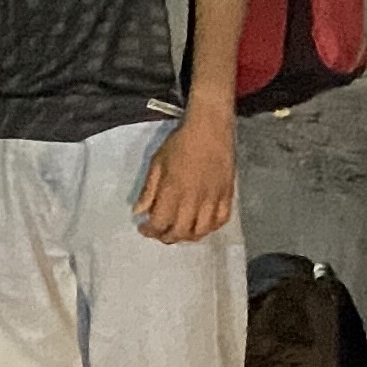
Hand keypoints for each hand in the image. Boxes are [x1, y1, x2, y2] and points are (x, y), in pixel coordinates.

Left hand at [134, 113, 237, 243]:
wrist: (209, 129)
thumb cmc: (179, 143)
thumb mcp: (157, 163)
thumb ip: (148, 190)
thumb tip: (139, 212)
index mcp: (173, 191)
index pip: (160, 223)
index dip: (150, 230)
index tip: (143, 228)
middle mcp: (193, 200)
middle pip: (180, 232)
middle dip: (166, 237)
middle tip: (159, 233)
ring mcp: (213, 199)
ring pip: (201, 231)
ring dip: (187, 236)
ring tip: (179, 231)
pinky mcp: (228, 195)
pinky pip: (221, 221)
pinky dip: (210, 228)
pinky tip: (201, 225)